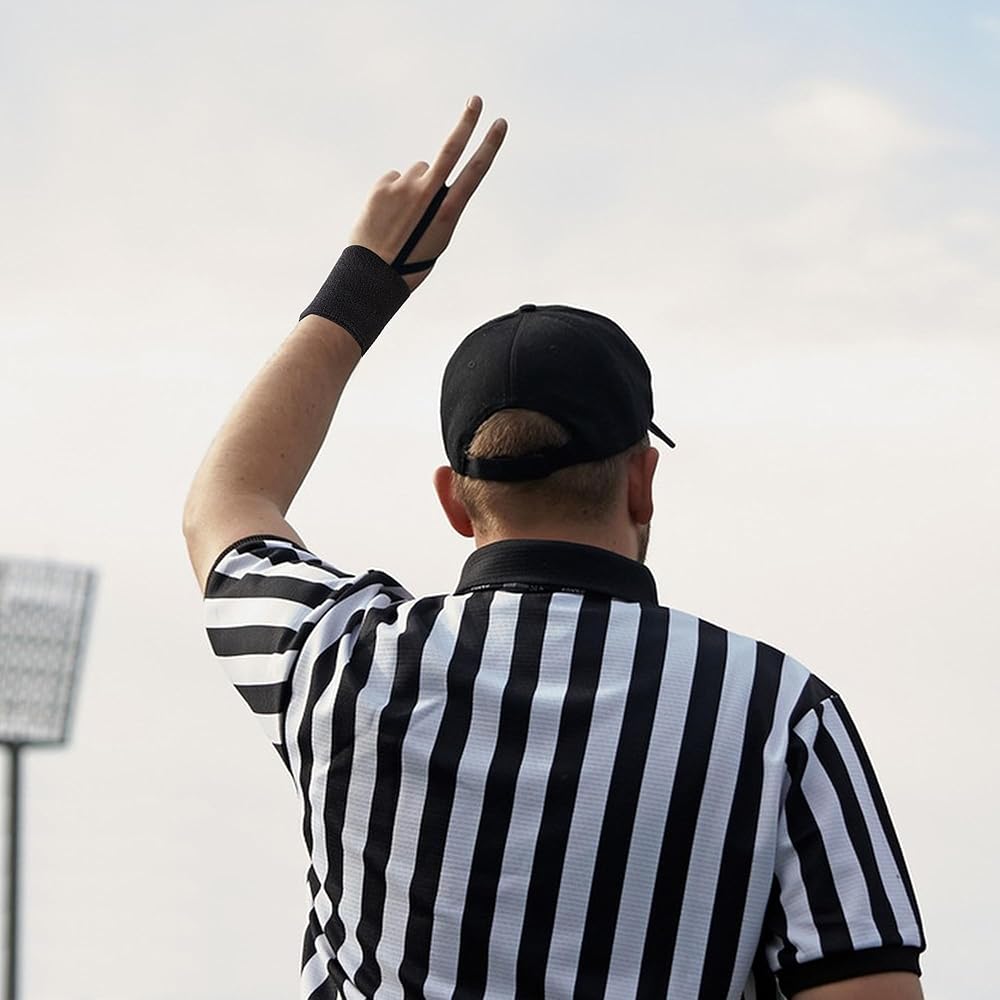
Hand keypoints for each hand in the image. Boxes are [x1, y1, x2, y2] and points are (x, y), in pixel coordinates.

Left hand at [347, 95, 507, 290]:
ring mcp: (403, 187)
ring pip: (417, 171)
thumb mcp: (436, 237)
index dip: (489, 146)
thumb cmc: (410, 262)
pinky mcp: (382, 186)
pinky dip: (392, 192)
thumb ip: (439, 205)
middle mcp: (427, 194)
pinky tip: (386, 214)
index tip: (499, 124)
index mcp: (447, 212)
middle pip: (450, 149)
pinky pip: (394, 179)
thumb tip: (428, 177)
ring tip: (402, 216)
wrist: (373, 275)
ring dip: (414, 185)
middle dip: (466, 123)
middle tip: (476, 100)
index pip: (474, 172)